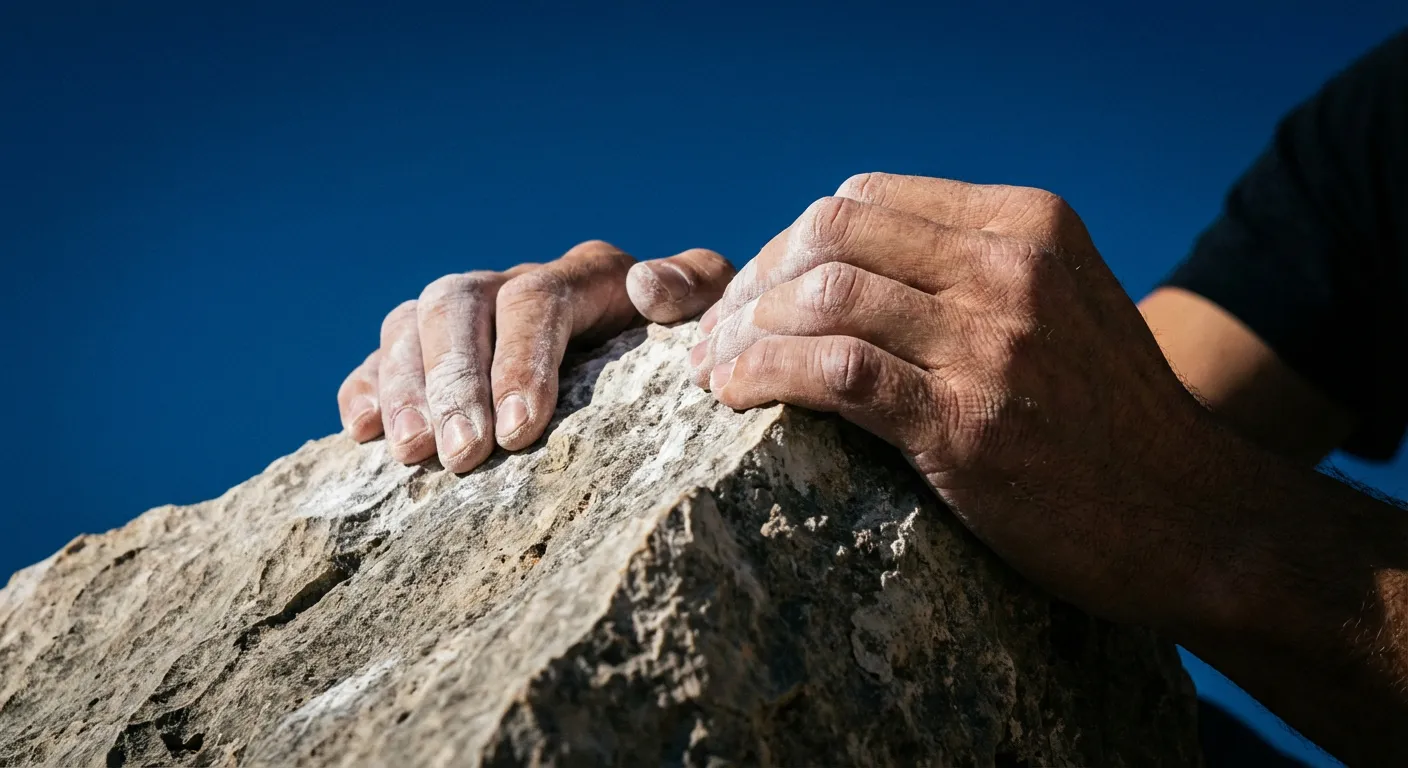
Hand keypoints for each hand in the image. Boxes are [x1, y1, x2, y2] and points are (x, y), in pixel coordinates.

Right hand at [338, 240, 733, 472]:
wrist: (666, 355)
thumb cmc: (695, 343)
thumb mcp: (717, 310)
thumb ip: (695, 290)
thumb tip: (645, 286)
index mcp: (586, 276)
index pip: (538, 300)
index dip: (521, 360)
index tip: (521, 431)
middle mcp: (518, 284)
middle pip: (461, 304)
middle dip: (455, 381)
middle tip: (460, 457)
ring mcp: (474, 314)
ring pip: (414, 323)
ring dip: (406, 388)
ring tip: (413, 454)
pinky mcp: (437, 350)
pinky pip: (384, 353)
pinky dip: (368, 386)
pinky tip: (362, 430)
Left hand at [693, 173, 1216, 624]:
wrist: (1194, 521)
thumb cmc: (1113, 423)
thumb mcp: (1063, 306)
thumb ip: (971, 272)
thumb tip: (844, 273)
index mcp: (1027, 223)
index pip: (864, 198)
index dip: (791, 243)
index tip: (756, 293)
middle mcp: (1009, 265)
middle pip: (830, 234)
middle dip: (754, 282)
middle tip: (716, 333)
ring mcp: (992, 340)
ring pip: (823, 297)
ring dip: (745, 333)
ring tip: (712, 371)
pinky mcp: (968, 422)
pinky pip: (833, 373)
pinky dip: (765, 376)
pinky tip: (735, 397)